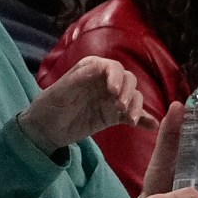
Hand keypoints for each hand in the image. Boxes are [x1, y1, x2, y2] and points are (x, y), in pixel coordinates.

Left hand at [21, 56, 155, 152]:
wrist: (45, 130)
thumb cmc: (48, 106)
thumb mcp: (59, 92)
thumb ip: (79, 78)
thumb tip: (100, 66)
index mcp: (92, 70)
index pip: (112, 68)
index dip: (116, 77)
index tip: (113, 91)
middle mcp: (106, 82)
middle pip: (128, 81)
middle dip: (128, 93)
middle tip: (120, 108)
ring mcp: (112, 99)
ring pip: (134, 97)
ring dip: (136, 107)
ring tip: (129, 120)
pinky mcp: (115, 115)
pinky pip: (134, 115)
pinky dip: (145, 120)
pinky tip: (152, 126)